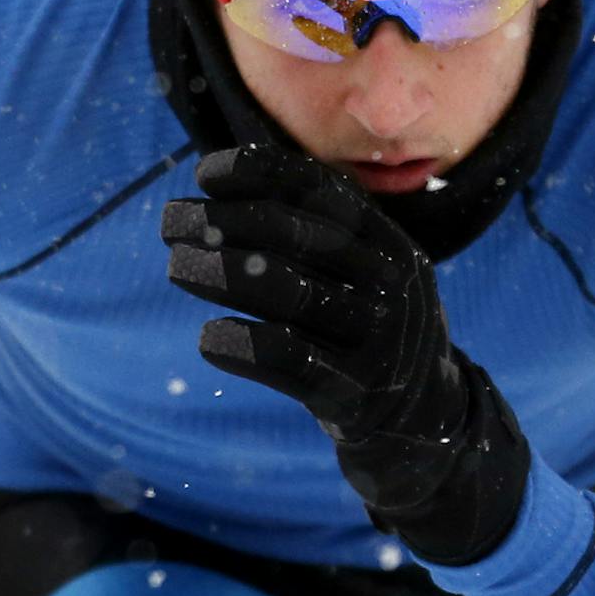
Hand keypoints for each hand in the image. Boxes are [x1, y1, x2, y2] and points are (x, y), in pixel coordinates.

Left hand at [162, 144, 528, 563]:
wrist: (425, 422)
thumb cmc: (363, 331)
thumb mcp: (358, 276)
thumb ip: (307, 237)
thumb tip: (211, 194)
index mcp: (389, 244)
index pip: (322, 191)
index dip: (260, 173)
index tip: (204, 173)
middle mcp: (391, 284)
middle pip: (295, 235)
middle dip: (223, 219)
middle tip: (170, 219)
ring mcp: (378, 340)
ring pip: (286, 291)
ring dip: (219, 271)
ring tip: (176, 265)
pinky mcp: (356, 394)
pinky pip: (287, 360)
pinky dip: (239, 343)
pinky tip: (208, 338)